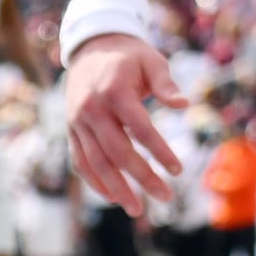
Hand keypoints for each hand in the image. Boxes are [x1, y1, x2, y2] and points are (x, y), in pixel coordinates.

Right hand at [62, 33, 183, 215]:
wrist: (90, 46)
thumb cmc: (129, 56)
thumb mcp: (152, 61)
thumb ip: (166, 84)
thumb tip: (184, 105)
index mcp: (114, 91)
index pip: (140, 129)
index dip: (159, 151)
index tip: (178, 170)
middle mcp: (91, 109)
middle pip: (118, 152)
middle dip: (142, 177)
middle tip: (166, 196)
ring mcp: (77, 121)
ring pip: (96, 162)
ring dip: (117, 188)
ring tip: (138, 209)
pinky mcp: (71, 129)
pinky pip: (80, 160)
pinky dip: (94, 181)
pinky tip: (113, 197)